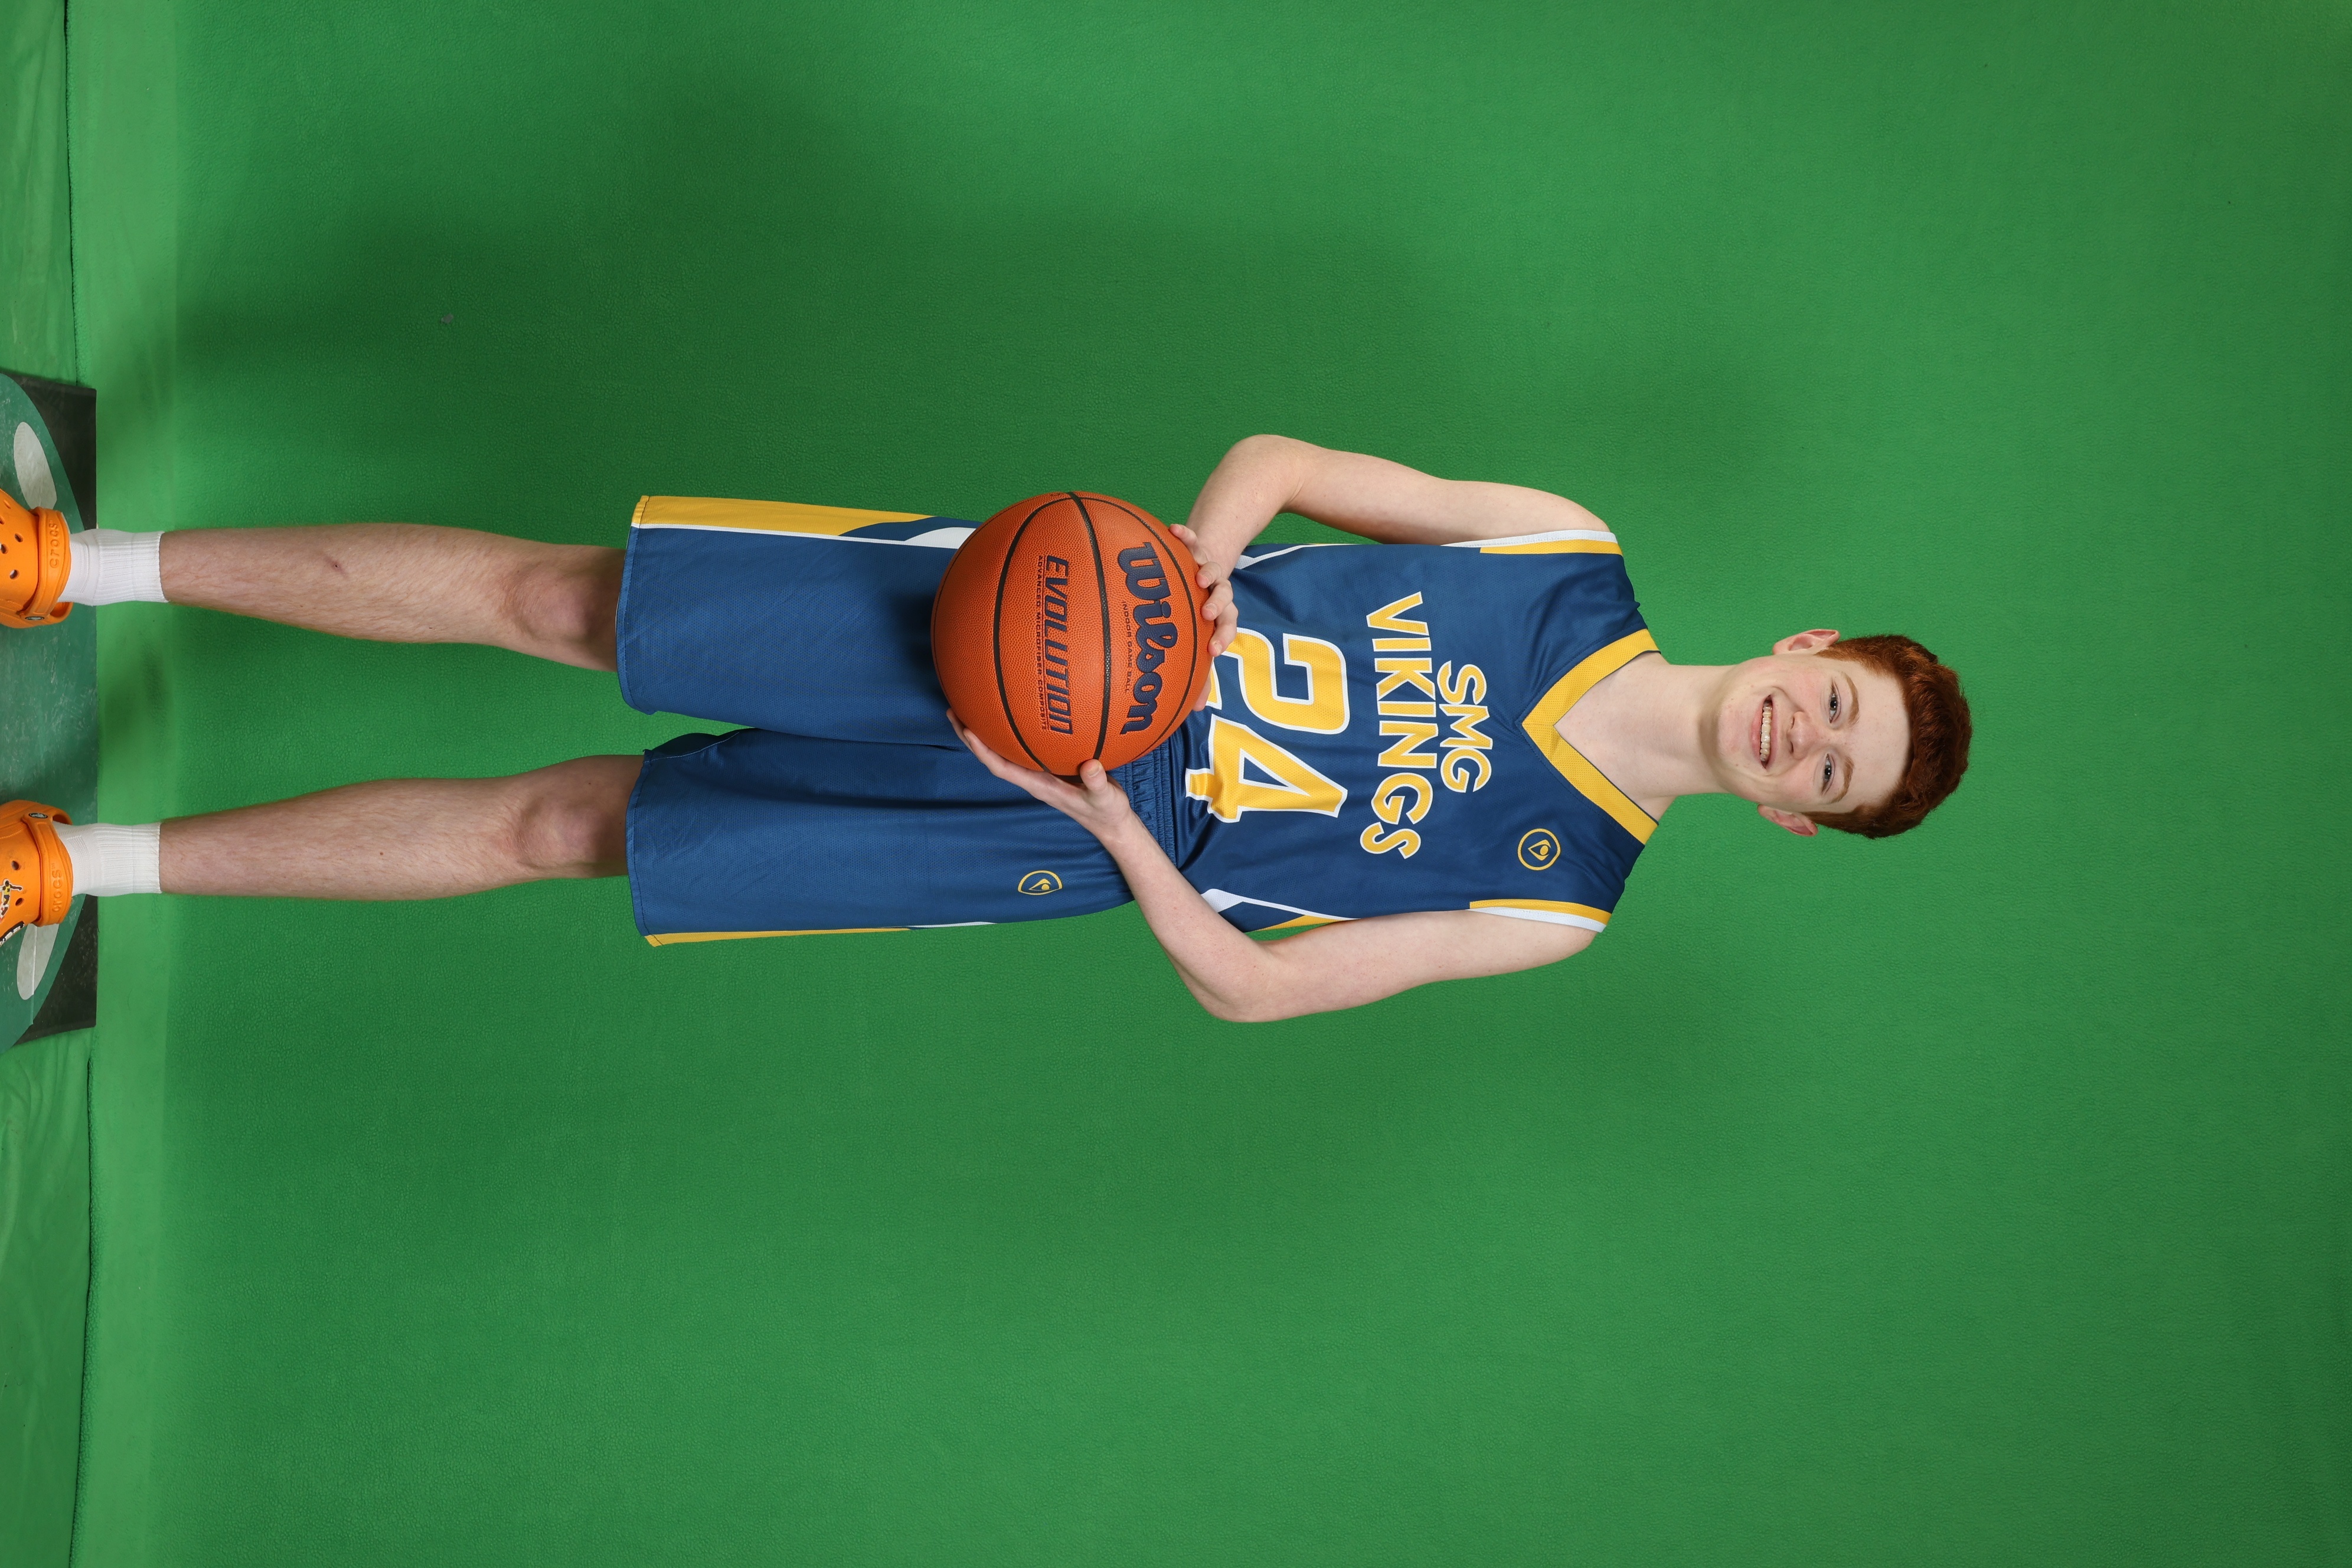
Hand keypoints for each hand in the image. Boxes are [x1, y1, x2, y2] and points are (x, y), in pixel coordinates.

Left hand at [949, 713, 1139, 838]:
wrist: (1112, 820)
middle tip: (954, 711)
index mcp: (1039, 786)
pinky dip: (1012, 730)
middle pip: (993, 757)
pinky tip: (1013, 711)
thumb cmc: (1107, 811)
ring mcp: (1040, 772)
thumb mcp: (1106, 799)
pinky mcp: (1051, 765)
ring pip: (1004, 750)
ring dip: (985, 732)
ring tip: (970, 706)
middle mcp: (1033, 778)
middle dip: (972, 737)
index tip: (967, 730)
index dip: (982, 751)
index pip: (1001, 768)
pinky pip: (1024, 745)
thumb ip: (1097, 784)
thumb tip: (1091, 766)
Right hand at [1170, 523, 1237, 701]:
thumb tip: (1197, 711)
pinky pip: (1192, 538)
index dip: (1222, 635)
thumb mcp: (1199, 639)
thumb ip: (1199, 671)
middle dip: (1218, 603)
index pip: (1227, 625)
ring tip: (1197, 576)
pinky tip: (1174, 529)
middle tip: (1207, 611)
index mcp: (1220, 614)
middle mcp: (1216, 590)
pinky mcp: (1195, 546)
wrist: (1203, 565)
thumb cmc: (1196, 612)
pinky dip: (1186, 534)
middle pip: (1224, 596)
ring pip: (1212, 568)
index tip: (1213, 649)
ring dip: (1207, 572)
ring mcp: (1206, 567)